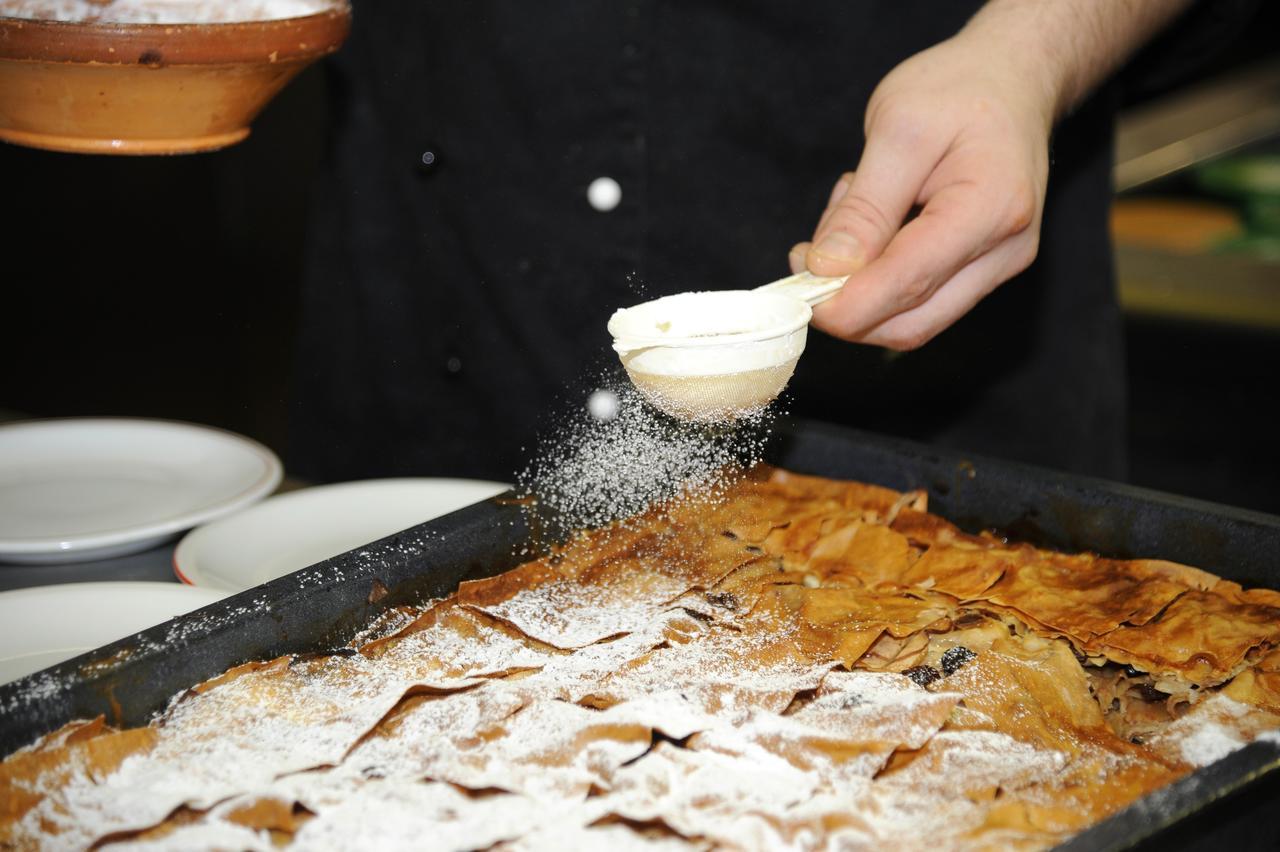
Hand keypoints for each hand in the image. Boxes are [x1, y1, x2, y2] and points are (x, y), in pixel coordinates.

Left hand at [790, 32, 1053, 349]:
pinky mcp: (984, 270)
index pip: (909, 283)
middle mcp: (1005, 250)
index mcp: (990, 208)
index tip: (796, 294)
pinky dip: (879, 280)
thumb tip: (828, 269)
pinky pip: (921, 300)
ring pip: (913, 320)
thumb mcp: (899, 127)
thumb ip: (865, 207)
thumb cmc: (959, 87)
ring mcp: (999, 265)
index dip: (846, 305)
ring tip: (847, 218)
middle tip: (807, 254)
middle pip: (911, 323)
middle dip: (847, 306)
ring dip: (860, 290)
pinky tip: (871, 229)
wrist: (1014, 75)